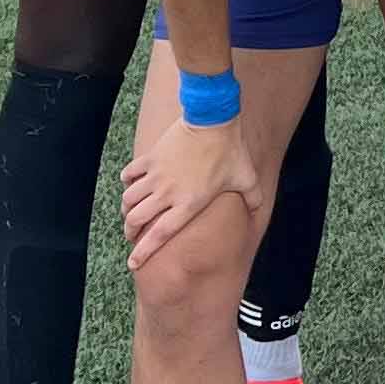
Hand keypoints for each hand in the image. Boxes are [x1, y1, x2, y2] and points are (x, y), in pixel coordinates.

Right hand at [119, 114, 259, 271]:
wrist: (212, 120)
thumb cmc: (230, 150)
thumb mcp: (246, 178)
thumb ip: (253, 198)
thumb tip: (258, 211)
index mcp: (188, 204)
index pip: (159, 235)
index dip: (144, 252)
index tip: (133, 264)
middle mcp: (167, 193)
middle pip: (136, 220)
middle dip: (130, 232)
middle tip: (131, 235)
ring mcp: (156, 175)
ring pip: (129, 199)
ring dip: (126, 209)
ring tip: (129, 212)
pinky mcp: (150, 158)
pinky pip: (129, 174)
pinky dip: (126, 181)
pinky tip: (130, 184)